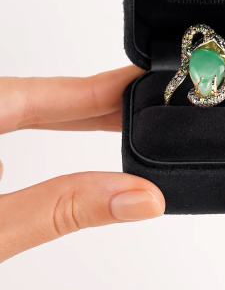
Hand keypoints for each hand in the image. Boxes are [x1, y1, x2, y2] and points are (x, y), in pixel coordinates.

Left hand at [0, 65, 164, 262]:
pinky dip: (39, 133)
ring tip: (120, 121)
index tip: (142, 79)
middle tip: (145, 102)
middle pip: (35, 97)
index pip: (42, 92)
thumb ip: (63, 210)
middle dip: (94, 102)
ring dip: (70, 118)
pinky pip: (6, 129)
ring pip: (21, 112)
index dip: (100, 86)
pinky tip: (65, 143)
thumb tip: (138, 198)